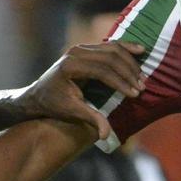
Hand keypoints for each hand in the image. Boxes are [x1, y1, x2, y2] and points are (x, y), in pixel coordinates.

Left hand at [19, 41, 145, 140]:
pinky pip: (109, 45)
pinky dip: (125, 48)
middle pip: (110, 57)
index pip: (102, 71)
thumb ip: (91, 119)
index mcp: (71, 66)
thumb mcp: (71, 112)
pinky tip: (140, 50)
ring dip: (130, 61)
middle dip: (128, 72)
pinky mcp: (86, 48)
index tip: (135, 94)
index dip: (121, 82)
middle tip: (142, 87)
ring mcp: (80, 48)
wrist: (38, 94)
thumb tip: (106, 135)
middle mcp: (76, 52)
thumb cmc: (54, 105)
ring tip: (142, 77)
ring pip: (112, 49)